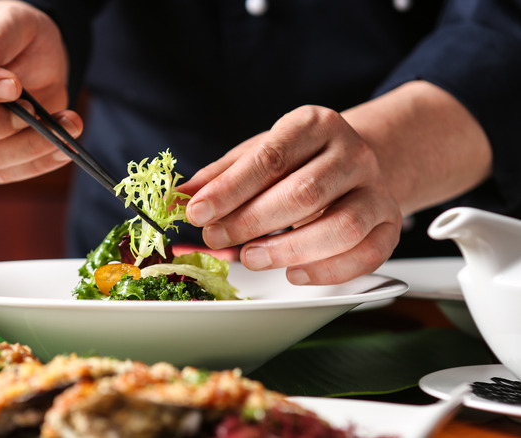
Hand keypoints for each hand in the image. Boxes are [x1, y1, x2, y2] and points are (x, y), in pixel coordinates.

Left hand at [179, 105, 402, 284]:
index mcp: (314, 125)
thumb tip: (180, 198)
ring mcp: (376, 189)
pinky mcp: (389, 223)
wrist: (353, 160)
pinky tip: (294, 273)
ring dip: (288, 250)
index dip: (230, 190)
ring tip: (250, 258)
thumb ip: (221, 176)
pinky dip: (329, 271)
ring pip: (341, 227)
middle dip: (251, 221)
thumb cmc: (298, 159)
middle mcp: (352, 153)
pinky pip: (368, 254)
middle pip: (304, 193)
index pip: (270, 158)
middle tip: (215, 238)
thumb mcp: (258, 153)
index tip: (196, 212)